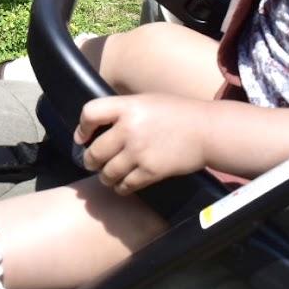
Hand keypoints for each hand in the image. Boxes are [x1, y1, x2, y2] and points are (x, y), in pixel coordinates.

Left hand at [73, 94, 208, 193]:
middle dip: (90, 160)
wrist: (206, 130)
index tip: (83, 137)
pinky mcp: (151, 171)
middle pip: (94, 151)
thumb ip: (123, 111)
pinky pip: (125, 185)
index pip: (89, 113)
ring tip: (107, 175)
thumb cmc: (177, 113)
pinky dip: (121, 187)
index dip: (82, 127)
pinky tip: (123, 185)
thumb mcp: (146, 101)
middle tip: (92, 162)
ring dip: (105, 176)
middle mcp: (129, 128)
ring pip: (107, 172)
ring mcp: (139, 151)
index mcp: (127, 106)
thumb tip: (99, 126)